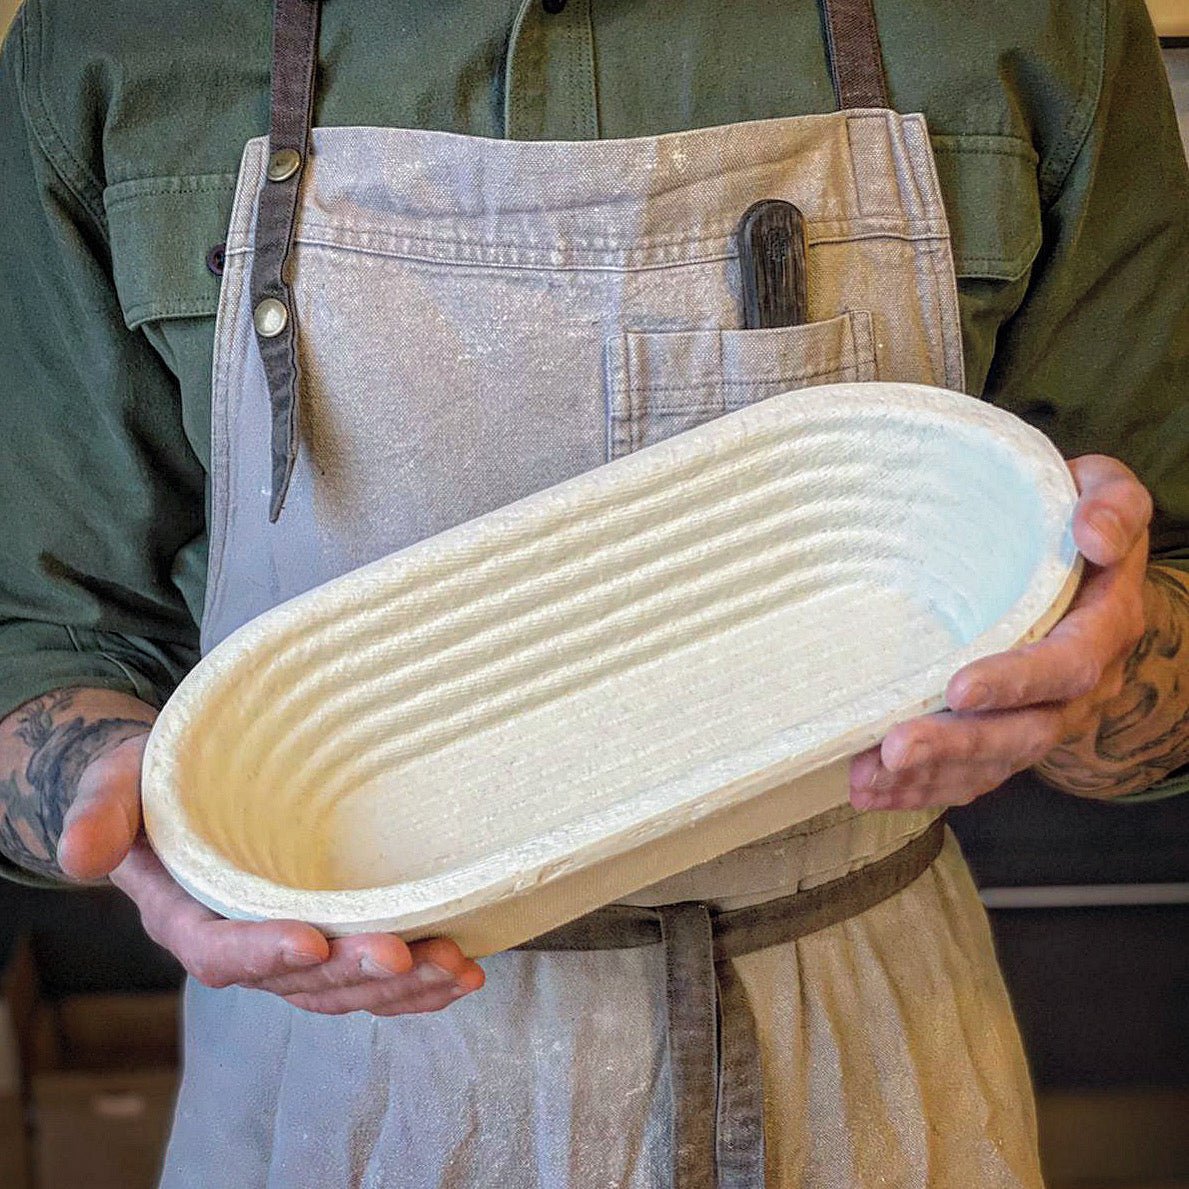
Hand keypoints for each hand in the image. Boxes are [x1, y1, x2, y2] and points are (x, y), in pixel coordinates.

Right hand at [58, 733, 484, 1014]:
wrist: (186, 789)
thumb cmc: (150, 783)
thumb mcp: (114, 784)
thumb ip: (100, 814)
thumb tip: (77, 856)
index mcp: (187, 917)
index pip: (221, 950)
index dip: (262, 951)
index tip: (309, 939)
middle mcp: (243, 943)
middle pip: (299, 980)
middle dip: (354, 972)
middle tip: (409, 954)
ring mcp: (291, 943)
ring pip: (344, 988)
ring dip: (401, 987)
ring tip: (456, 972)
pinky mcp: (331, 931)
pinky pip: (369, 972)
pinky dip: (416, 979)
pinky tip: (461, 970)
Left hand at [849, 455, 1150, 809]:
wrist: (1081, 568)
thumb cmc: (1070, 521)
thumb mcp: (1103, 491)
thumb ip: (1110, 504)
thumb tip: (1093, 536)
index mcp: (1101, 627)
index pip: (1067, 665)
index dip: (1017, 682)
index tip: (959, 687)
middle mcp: (1076, 689)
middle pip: (1024, 733)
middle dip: (959, 745)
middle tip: (896, 748)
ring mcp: (1040, 718)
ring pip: (991, 764)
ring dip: (930, 777)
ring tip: (868, 779)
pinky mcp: (1004, 736)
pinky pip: (970, 775)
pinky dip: (922, 787)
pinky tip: (872, 792)